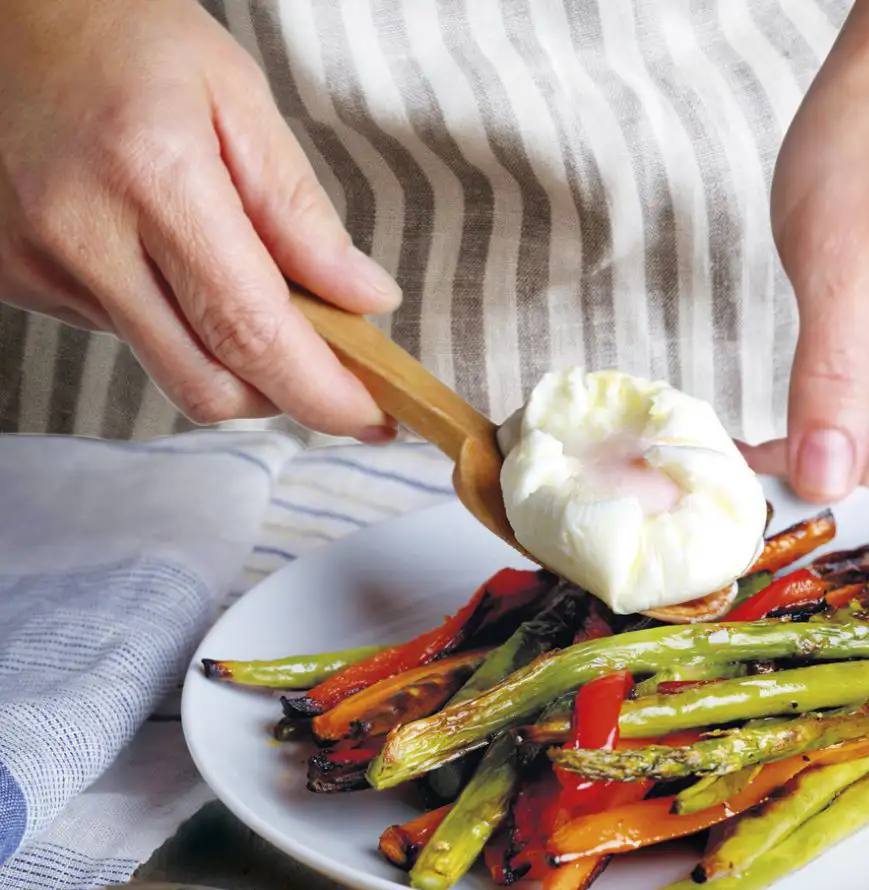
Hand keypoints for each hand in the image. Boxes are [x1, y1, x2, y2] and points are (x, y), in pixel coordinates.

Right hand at [0, 0, 398, 438]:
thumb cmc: (123, 38)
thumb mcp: (237, 96)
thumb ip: (301, 212)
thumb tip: (366, 301)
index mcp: (152, 175)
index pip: (252, 331)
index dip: (322, 392)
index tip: (373, 414)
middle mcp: (82, 233)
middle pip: (209, 384)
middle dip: (286, 396)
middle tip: (336, 375)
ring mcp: (37, 264)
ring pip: (169, 371)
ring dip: (232, 358)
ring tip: (249, 288)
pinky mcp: (15, 280)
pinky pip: (124, 339)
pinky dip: (174, 325)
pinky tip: (170, 262)